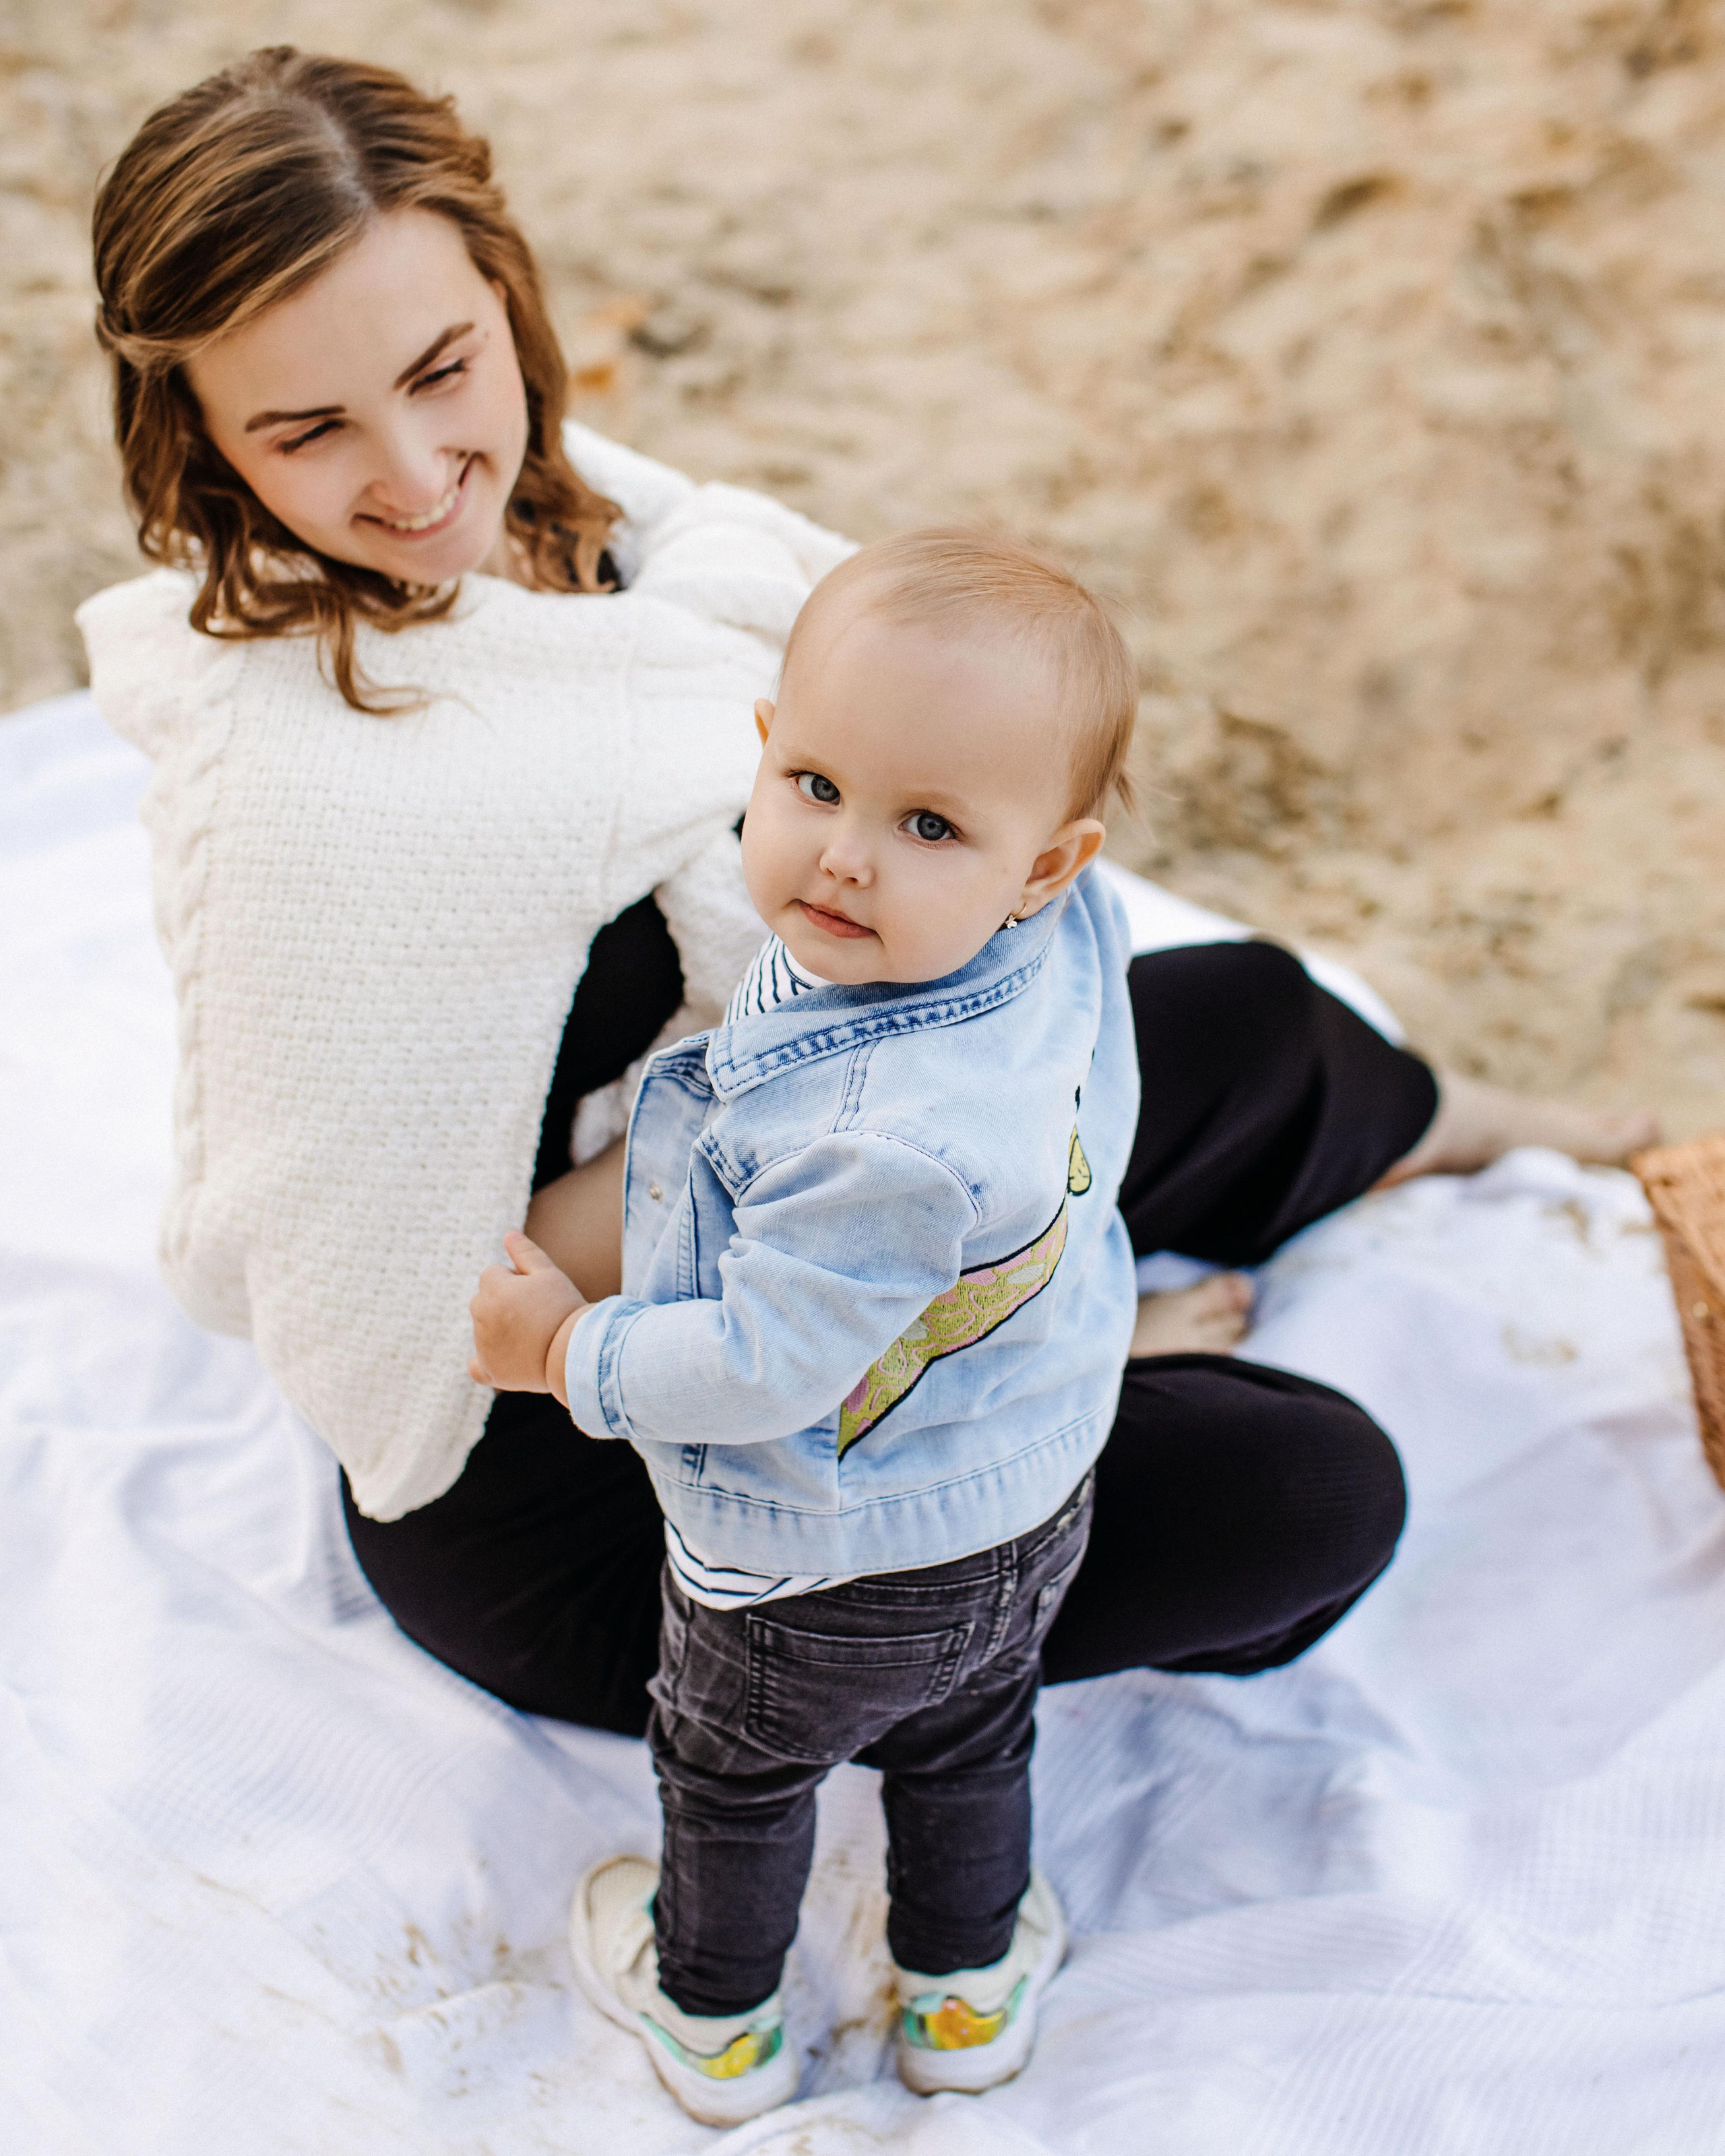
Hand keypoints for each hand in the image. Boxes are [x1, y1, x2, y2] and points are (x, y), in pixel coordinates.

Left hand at [469, 1229, 587, 1404]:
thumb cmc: (564, 1309)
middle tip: (536, 1314)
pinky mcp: (490, 1370)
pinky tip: (505, 1359)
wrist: (575, 1352)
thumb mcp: (549, 1274)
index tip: (537, 1293)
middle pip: (484, 1299)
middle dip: (503, 1302)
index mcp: (493, 1288)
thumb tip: (508, 1234)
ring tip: (533, 1336)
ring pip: (483, 1328)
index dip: (516, 1280)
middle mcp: (481, 1315)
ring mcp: (483, 1345)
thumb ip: (526, 1252)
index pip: (493, 1274)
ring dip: (499, 1328)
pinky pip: (476, 1365)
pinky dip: (485, 1362)